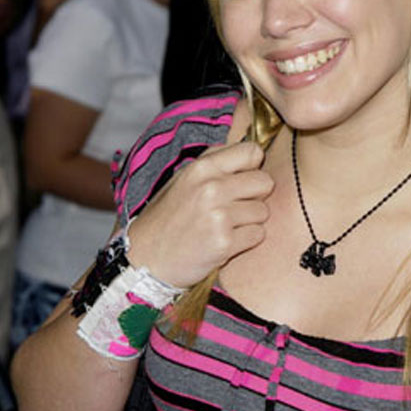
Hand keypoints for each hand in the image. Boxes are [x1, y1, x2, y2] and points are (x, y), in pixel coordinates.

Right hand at [127, 141, 273, 288]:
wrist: (145, 259)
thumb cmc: (166, 220)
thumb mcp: (183, 180)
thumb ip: (215, 165)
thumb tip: (253, 154)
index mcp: (201, 167)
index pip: (252, 152)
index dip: (253, 168)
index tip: (242, 181)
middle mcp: (211, 187)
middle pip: (265, 182)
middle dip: (255, 197)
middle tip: (235, 208)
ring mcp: (218, 215)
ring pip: (263, 211)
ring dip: (250, 222)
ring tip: (225, 227)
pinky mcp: (224, 242)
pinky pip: (258, 235)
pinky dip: (246, 241)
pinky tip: (224, 242)